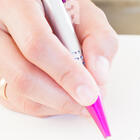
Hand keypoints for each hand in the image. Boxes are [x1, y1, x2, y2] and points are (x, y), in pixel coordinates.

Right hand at [0, 0, 117, 116]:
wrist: (44, 12)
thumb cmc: (64, 11)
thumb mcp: (88, 17)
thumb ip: (100, 41)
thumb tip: (99, 78)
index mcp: (17, 4)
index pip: (37, 44)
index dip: (67, 73)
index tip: (90, 93)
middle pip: (23, 75)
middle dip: (64, 98)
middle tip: (90, 103)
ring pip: (20, 92)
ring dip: (57, 104)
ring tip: (79, 94)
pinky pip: (16, 101)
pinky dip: (46, 106)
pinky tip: (61, 94)